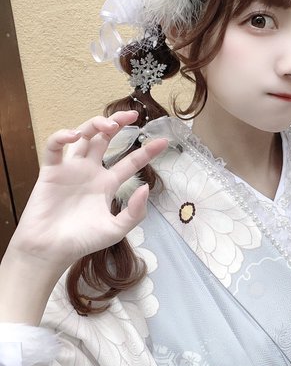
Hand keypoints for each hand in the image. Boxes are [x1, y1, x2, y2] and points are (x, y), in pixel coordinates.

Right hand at [8, 111, 166, 270]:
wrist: (50, 251)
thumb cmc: (82, 241)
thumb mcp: (116, 229)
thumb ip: (134, 212)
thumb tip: (146, 187)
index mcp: (107, 184)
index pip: (130, 161)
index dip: (147, 151)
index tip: (163, 141)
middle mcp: (91, 172)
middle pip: (105, 139)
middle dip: (119, 124)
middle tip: (133, 115)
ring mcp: (71, 169)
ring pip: (83, 136)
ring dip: (95, 124)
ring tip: (110, 124)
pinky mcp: (51, 171)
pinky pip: (54, 146)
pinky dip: (62, 136)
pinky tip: (74, 136)